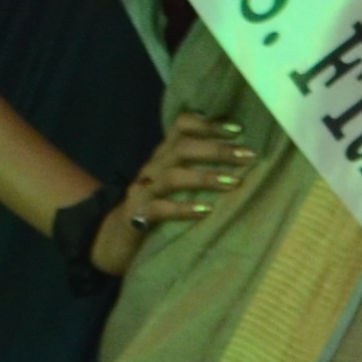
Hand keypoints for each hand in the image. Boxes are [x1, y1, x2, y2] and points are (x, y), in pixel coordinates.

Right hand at [94, 117, 245, 275]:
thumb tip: (241, 155)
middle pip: (182, 148)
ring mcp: (143, 191)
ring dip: (205, 177)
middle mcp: (153, 167)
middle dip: (217, 149)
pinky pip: (160, 209)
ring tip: (233, 182)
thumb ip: (198, 166)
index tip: (238, 129)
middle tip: (247, 156)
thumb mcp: (177, 182)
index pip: (181, 125)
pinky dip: (183, 209)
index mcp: (164, 155)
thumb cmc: (158, 206)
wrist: (115, 238)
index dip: (209, 124)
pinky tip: (206, 211)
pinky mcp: (137, 216)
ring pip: (173, 176)